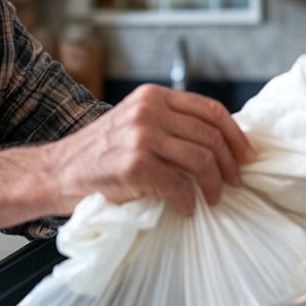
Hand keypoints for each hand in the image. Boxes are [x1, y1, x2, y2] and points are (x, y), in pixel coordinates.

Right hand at [50, 84, 256, 214]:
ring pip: (201, 161)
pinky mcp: (134, 165)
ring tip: (211, 199)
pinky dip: (187, 202)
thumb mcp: (135, 123)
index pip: (211, 110)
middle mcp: (149, 111)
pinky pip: (179, 186)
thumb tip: (219, 143)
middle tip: (234, 183)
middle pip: (210, 136)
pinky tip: (185, 209)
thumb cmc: (99, 154)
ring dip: (213, 186)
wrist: (59, 171)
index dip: (235, 135)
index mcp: (153, 97)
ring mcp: (141, 137)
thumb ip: (169, 124)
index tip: (247, 156)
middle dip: (229, 165)